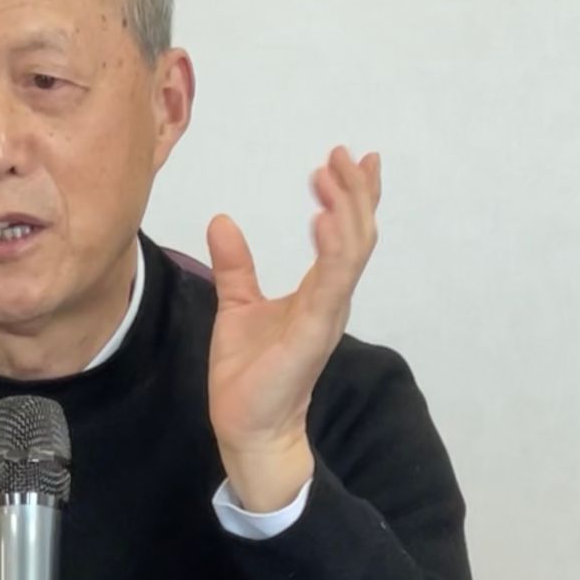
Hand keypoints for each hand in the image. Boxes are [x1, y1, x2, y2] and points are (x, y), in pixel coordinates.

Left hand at [206, 146, 381, 510]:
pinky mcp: (314, 332)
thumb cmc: (250, 374)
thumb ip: (237, 266)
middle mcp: (331, 299)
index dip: (352, 196)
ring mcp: (326, 315)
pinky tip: (325, 218)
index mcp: (318, 292)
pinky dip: (332, 248)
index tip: (351, 158)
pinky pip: (331, 283)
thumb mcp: (237, 306)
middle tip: (345, 153)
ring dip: (347, 208)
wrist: (247, 425)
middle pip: (356, 234)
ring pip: (352, 251)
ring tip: (335, 172)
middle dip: (354, 191)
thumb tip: (222, 221)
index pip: (345, 235)